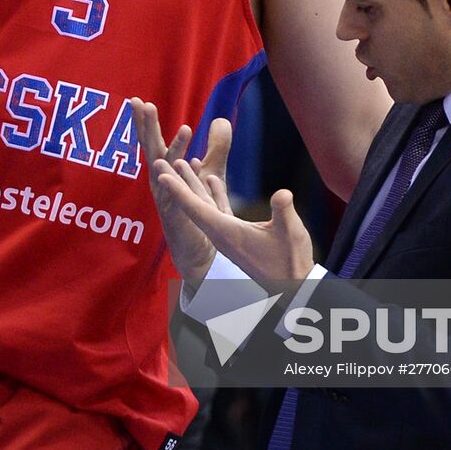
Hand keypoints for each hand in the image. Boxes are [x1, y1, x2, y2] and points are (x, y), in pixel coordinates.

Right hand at [132, 98, 222, 287]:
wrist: (202, 250)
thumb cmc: (200, 209)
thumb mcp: (211, 173)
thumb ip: (216, 149)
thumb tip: (220, 120)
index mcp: (166, 171)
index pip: (154, 141)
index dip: (145, 122)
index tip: (138, 101)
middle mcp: (162, 182)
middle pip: (152, 150)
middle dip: (146, 127)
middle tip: (138, 103)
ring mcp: (167, 199)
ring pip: (165, 171)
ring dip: (173, 150)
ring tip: (185, 129)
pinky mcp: (177, 215)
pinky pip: (178, 194)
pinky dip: (178, 181)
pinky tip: (180, 167)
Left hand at [153, 157, 314, 291]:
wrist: (291, 287)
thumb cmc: (291, 261)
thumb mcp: (290, 233)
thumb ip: (283, 212)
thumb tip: (282, 195)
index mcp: (226, 232)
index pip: (196, 209)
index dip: (178, 191)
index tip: (161, 176)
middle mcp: (220, 233)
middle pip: (192, 204)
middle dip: (177, 182)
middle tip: (159, 162)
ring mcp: (226, 234)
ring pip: (204, 205)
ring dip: (193, 184)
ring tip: (183, 162)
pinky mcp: (235, 234)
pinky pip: (218, 209)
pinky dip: (213, 193)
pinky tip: (211, 178)